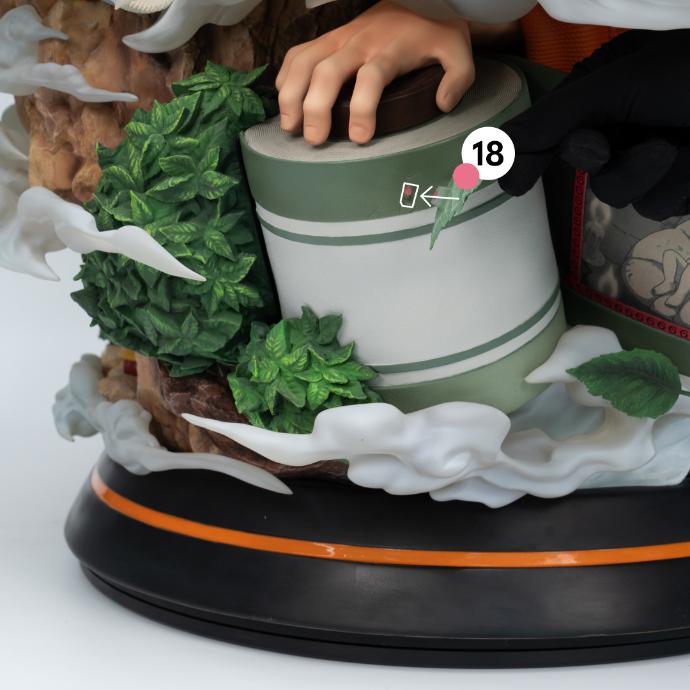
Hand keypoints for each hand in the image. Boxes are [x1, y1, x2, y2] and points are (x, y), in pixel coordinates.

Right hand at [276, 0, 473, 144]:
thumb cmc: (433, 33)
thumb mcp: (457, 51)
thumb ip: (458, 76)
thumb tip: (443, 103)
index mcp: (390, 49)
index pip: (372, 77)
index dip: (364, 109)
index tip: (360, 138)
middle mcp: (360, 43)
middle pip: (329, 72)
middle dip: (316, 107)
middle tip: (314, 139)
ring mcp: (339, 38)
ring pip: (305, 61)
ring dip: (292, 94)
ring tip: (290, 126)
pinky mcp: (328, 38)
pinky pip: (298, 53)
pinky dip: (286, 76)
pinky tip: (285, 99)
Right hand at [499, 30, 689, 220]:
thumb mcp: (619, 84)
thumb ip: (556, 119)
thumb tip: (497, 148)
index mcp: (606, 95)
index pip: (553, 133)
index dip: (528, 159)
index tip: (509, 184)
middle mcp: (626, 128)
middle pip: (584, 171)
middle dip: (597, 161)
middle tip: (604, 145)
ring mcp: (655, 159)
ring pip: (620, 194)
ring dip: (646, 174)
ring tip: (679, 146)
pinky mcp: (682, 187)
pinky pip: (658, 206)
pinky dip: (678, 186)